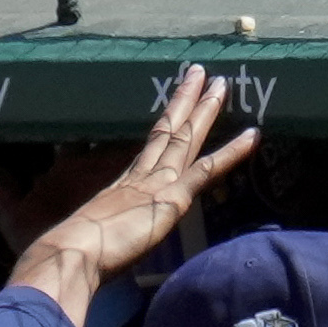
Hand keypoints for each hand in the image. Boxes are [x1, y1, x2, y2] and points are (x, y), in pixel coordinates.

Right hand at [9, 68, 260, 323]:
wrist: (74, 253)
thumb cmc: (76, 252)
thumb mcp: (92, 236)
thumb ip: (101, 231)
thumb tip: (99, 240)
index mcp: (125, 184)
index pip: (152, 145)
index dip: (166, 123)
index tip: (176, 104)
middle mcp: (143, 175)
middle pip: (170, 130)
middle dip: (187, 101)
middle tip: (202, 73)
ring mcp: (158, 182)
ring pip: (188, 138)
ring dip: (207, 110)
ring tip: (223, 83)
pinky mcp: (172, 197)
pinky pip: (207, 169)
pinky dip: (232, 152)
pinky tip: (253, 135)